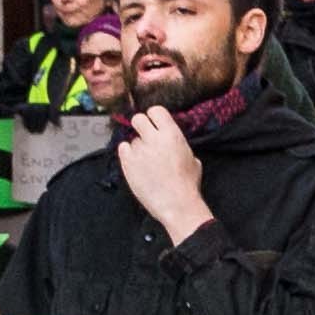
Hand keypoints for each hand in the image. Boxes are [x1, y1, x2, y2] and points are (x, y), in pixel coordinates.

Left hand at [120, 103, 210, 237]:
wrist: (176, 203)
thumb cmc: (187, 183)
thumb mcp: (192, 158)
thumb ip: (178, 144)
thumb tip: (170, 141)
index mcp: (173, 135)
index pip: (156, 110)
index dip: (154, 117)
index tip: (154, 123)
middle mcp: (154, 139)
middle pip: (138, 118)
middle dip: (140, 126)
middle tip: (145, 136)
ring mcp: (139, 150)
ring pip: (132, 139)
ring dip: (137, 147)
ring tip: (146, 162)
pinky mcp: (127, 162)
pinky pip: (123, 148)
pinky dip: (128, 154)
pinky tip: (136, 163)